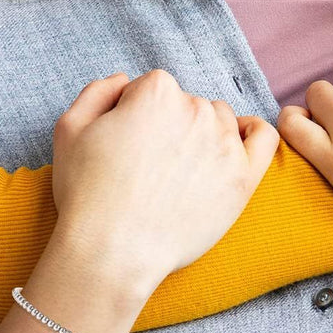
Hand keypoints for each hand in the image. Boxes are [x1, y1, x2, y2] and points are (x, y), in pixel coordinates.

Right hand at [50, 70, 278, 305]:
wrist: (112, 251)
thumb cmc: (87, 191)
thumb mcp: (70, 128)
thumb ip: (99, 91)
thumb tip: (125, 82)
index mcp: (156, 91)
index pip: (151, 87)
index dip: (134, 114)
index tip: (124, 142)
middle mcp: (196, 109)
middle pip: (186, 103)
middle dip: (167, 125)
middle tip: (147, 163)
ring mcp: (224, 143)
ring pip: (219, 119)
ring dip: (201, 134)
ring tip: (178, 169)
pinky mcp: (243, 177)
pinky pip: (263, 137)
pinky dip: (251, 133)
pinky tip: (232, 147)